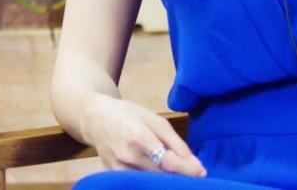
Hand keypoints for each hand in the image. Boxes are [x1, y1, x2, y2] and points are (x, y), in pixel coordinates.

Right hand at [80, 93, 207, 176]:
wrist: (94, 119)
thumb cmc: (127, 114)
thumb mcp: (153, 119)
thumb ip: (173, 140)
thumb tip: (193, 161)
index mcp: (139, 137)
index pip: (168, 160)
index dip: (187, 169)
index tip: (202, 172)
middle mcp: (127, 156)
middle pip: (161, 175)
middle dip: (181, 176)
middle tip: (195, 174)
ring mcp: (118, 169)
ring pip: (150, 182)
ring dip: (168, 180)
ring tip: (180, 174)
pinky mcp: (113, 176)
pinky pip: (138, 182)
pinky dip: (152, 181)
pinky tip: (162, 175)